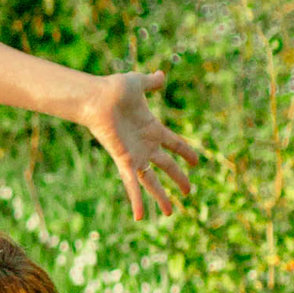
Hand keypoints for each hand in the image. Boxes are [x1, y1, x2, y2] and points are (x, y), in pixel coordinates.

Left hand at [80, 73, 205, 219]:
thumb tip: (161, 75)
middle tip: (189, 191)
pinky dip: (136, 200)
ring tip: (169, 213)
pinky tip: (140, 217)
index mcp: (151, 128)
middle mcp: (145, 145)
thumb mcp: (138, 84)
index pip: (174, 143)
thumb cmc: (114, 90)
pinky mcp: (125, 161)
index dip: (185, 151)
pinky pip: (132, 184)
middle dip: (178, 179)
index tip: (196, 160)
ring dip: (160, 197)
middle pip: (166, 166)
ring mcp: (135, 155)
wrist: (97, 97)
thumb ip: (150, 82)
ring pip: (151, 181)